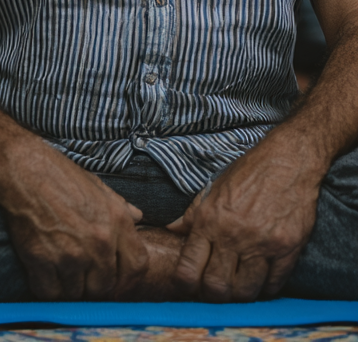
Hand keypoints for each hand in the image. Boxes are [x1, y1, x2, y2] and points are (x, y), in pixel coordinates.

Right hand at [0, 139, 148, 299]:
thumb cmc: (56, 171)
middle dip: (92, 286)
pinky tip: (43, 275)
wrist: (19, 165)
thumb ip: (120, 205)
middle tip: (80, 276)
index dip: (126, 280)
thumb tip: (137, 216)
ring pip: (77, 294)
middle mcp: (99, 241)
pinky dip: (46, 289)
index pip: (136, 267)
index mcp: (116, 221)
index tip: (114, 281)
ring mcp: (70, 253)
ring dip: (68, 288)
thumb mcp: (96, 184)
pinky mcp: (41, 258)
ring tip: (59, 273)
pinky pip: (50, 293)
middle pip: (104, 287)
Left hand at [168, 135, 322, 300]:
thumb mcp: (212, 189)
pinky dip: (266, 288)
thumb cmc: (246, 174)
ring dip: (240, 293)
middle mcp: (232, 235)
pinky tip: (261, 279)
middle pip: (217, 286)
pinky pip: (274, 284)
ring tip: (239, 285)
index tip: (189, 284)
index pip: (188, 267)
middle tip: (216, 289)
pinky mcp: (286, 249)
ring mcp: (261, 244)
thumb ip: (191, 215)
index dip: (185, 283)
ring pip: (245, 290)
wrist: (287, 163)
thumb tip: (169, 229)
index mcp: (208, 220)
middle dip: (213, 294)